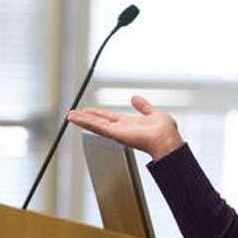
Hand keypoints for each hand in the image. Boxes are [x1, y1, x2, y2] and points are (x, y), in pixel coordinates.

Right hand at [67, 95, 184, 161]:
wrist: (167, 139)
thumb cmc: (165, 131)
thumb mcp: (153, 113)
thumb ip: (143, 106)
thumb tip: (135, 98)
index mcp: (129, 123)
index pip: (109, 117)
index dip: (97, 113)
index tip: (87, 110)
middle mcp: (121, 129)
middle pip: (99, 121)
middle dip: (85, 117)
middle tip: (73, 113)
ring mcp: (117, 132)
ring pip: (95, 124)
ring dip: (82, 120)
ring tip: (70, 116)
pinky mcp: (115, 134)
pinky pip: (97, 127)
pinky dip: (85, 123)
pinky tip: (76, 119)